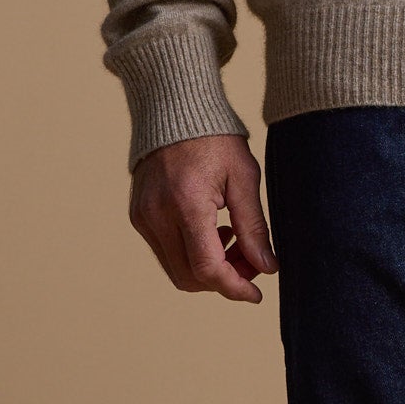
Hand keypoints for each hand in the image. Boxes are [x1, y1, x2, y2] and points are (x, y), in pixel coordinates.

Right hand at [129, 132, 276, 300]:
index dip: (234, 287)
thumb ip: (254, 227)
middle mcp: (157, 215)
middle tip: (252, 260)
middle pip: (190, 277)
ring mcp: (143, 217)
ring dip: (208, 269)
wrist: (174, 110)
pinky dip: (191, 254)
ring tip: (235, 241)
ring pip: (176, 270)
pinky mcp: (138, 216)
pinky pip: (165, 252)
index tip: (256, 294)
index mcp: (186, 203)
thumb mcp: (245, 178)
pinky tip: (213, 230)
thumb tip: (266, 268)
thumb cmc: (216, 139)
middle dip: (224, 279)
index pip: (207, 268)